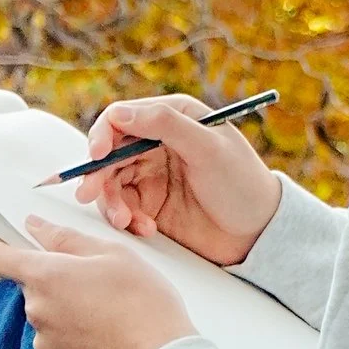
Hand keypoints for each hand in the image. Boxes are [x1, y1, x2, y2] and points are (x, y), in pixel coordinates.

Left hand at [0, 218, 195, 348]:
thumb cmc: (144, 305)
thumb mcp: (114, 255)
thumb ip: (66, 239)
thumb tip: (36, 226)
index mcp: (45, 277)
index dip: (7, 251)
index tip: (22, 251)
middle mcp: (37, 312)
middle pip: (33, 292)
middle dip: (57, 286)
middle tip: (96, 286)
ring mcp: (46, 346)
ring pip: (48, 322)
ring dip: (68, 317)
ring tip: (109, 318)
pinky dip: (77, 346)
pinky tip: (107, 343)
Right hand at [74, 95, 281, 265]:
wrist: (258, 234)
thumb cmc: (243, 184)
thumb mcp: (208, 149)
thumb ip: (166, 125)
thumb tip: (119, 114)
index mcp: (173, 119)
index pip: (121, 118)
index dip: (102, 135)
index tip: (96, 157)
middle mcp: (157, 143)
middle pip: (108, 154)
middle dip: (98, 175)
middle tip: (89, 195)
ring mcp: (152, 175)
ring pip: (111, 184)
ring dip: (111, 203)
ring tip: (126, 222)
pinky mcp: (150, 205)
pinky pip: (122, 208)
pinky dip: (126, 220)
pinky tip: (146, 230)